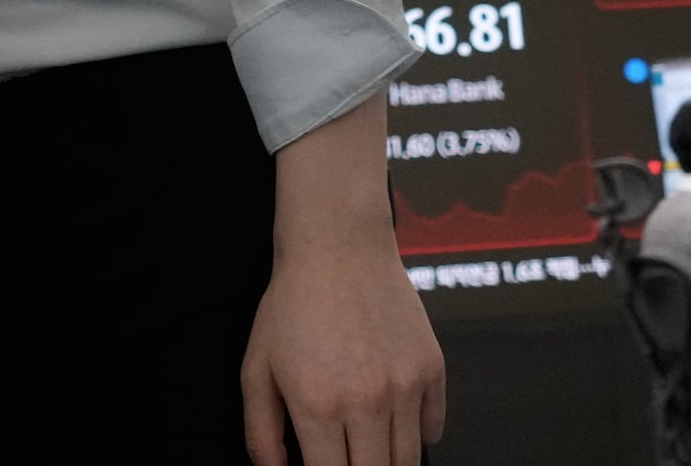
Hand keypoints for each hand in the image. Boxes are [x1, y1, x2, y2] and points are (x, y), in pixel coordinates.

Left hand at [246, 96, 444, 465]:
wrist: (338, 245)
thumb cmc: (293, 304)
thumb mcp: (256, 368)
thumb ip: (262, 434)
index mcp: (318, 405)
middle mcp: (367, 401)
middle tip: (347, 457)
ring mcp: (405, 385)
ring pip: (408, 460)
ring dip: (388, 462)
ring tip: (369, 448)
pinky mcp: (432, 368)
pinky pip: (433, 428)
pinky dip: (417, 437)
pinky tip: (394, 423)